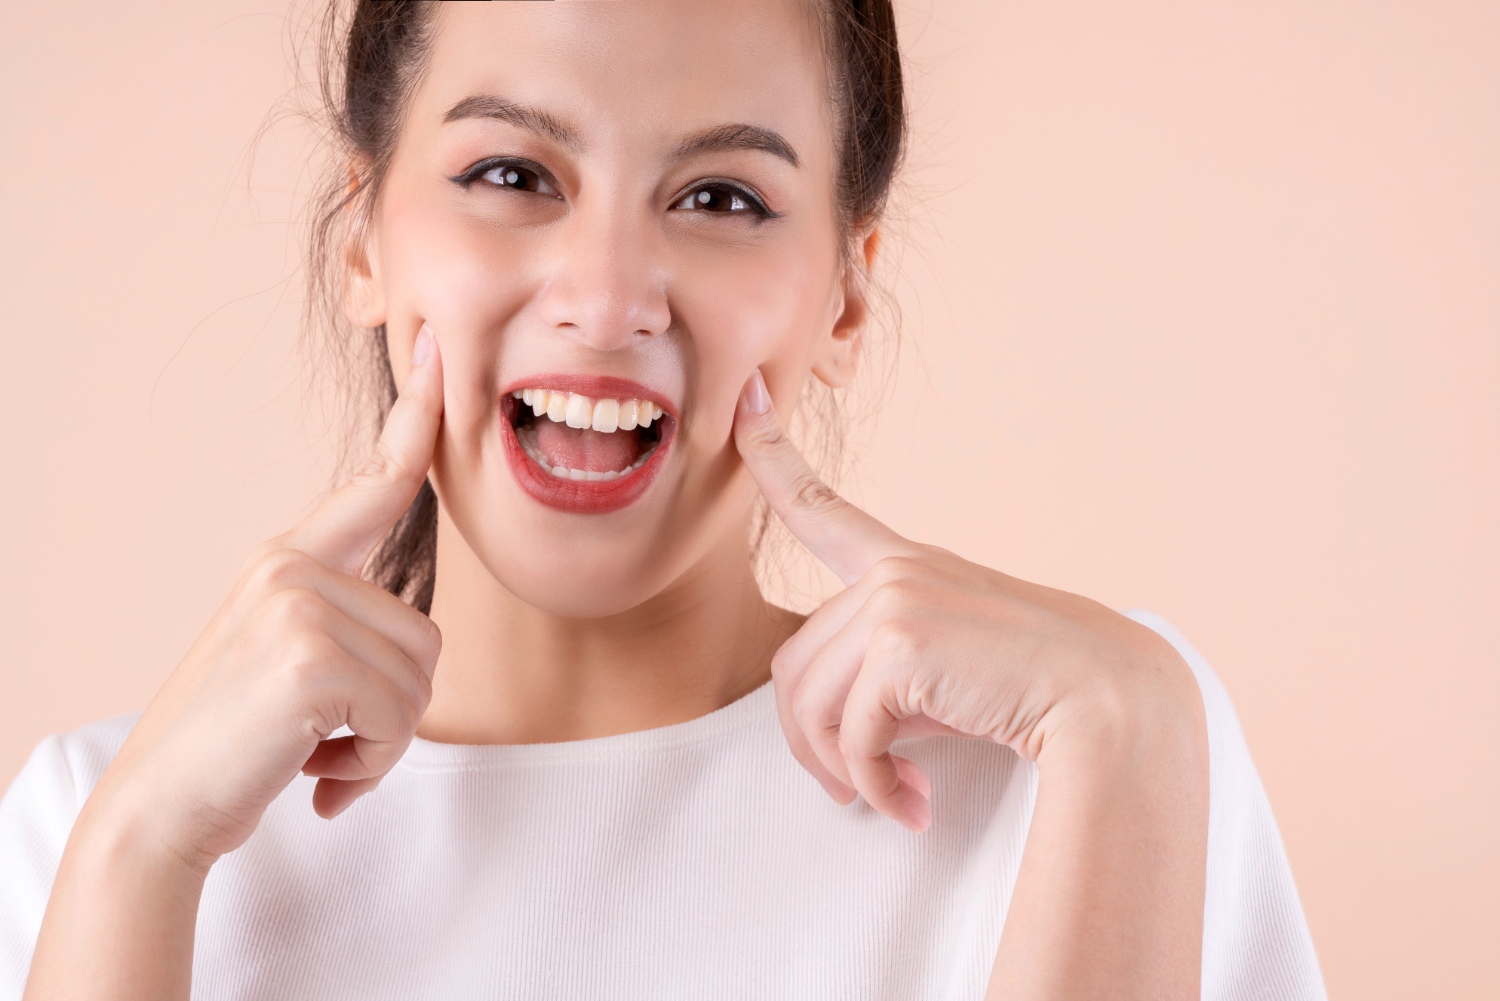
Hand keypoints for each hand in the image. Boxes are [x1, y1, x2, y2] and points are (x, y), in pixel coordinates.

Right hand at [87, 326, 445, 867]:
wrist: (159, 807)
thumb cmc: (233, 741)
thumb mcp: (283, 658)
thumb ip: (345, 624)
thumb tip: (417, 645)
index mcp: (290, 560)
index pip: (375, 483)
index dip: (418, 419)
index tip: (441, 355)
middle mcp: (293, 568)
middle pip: (427, 635)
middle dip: (395, 709)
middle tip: (327, 740)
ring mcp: (300, 606)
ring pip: (421, 681)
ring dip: (382, 742)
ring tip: (316, 754)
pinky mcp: (310, 658)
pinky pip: (399, 718)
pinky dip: (371, 765)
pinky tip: (316, 777)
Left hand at [733, 369, 1200, 831]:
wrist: (1109, 700)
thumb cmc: (1032, 689)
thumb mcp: (947, 666)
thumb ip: (882, 672)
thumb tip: (827, 737)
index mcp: (903, 565)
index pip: (824, 508)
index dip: (773, 456)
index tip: (747, 405)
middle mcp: (892, 573)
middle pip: (794, 666)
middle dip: (811, 740)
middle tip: (849, 786)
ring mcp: (894, 601)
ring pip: (811, 705)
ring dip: (842, 770)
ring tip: (885, 798)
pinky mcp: (900, 646)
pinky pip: (850, 735)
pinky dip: (871, 785)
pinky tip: (910, 805)